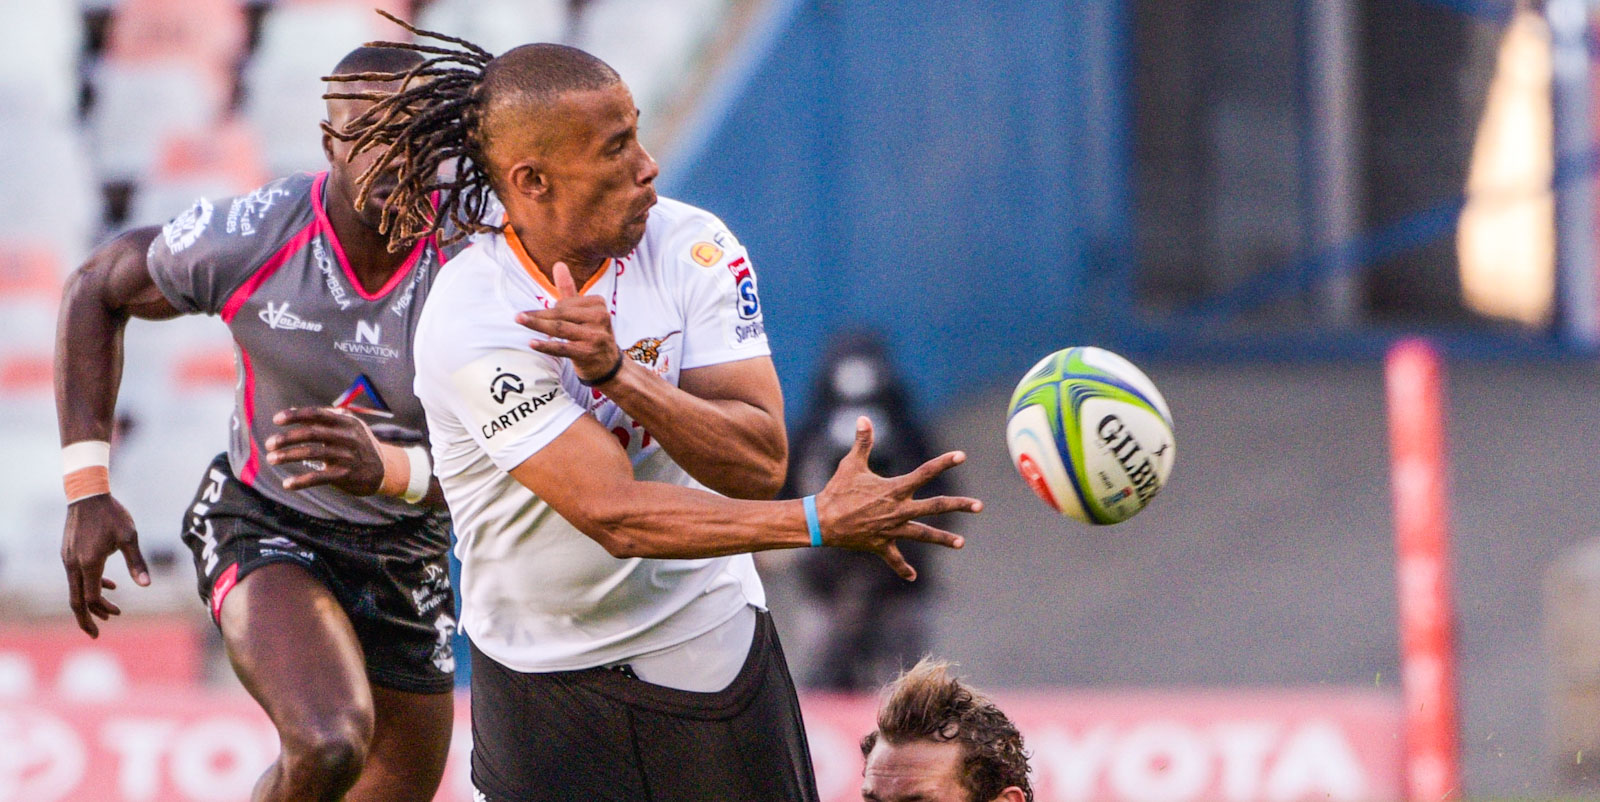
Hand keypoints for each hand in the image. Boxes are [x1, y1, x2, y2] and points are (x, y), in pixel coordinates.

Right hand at [61, 494, 148, 637]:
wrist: (87, 494)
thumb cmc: (112, 515)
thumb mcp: (129, 538)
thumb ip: (137, 563)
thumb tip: (146, 586)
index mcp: (88, 563)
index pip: (90, 597)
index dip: (103, 609)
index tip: (117, 614)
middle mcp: (73, 564)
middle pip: (75, 600)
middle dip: (86, 618)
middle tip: (96, 634)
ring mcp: (68, 558)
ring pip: (75, 588)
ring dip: (90, 601)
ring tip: (110, 609)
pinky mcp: (68, 552)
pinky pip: (76, 576)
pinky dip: (90, 584)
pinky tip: (109, 584)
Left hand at [266, 407, 383, 494]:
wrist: (383, 470)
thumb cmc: (357, 445)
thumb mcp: (347, 427)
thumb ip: (322, 419)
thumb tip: (290, 410)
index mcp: (346, 422)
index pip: (317, 414)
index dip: (296, 415)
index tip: (276, 420)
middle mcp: (348, 437)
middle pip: (312, 433)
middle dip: (287, 438)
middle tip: (268, 444)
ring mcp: (347, 456)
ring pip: (312, 453)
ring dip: (288, 456)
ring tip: (272, 459)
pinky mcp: (345, 475)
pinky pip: (319, 477)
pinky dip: (301, 481)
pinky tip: (287, 484)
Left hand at [516, 261, 623, 382]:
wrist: (608, 365)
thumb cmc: (592, 334)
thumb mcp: (583, 312)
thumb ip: (569, 289)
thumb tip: (558, 264)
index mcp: (598, 303)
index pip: (566, 303)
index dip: (550, 310)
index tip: (541, 318)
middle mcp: (600, 317)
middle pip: (562, 314)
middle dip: (539, 315)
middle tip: (518, 316)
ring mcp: (596, 336)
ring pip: (560, 328)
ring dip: (537, 325)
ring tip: (520, 320)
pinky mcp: (588, 353)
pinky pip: (563, 348)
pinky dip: (546, 345)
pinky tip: (532, 342)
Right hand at [814, 417, 982, 580]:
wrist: (823, 521)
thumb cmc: (837, 490)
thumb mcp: (851, 464)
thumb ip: (862, 442)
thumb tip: (863, 418)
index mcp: (895, 489)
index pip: (925, 472)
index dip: (944, 462)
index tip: (962, 456)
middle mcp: (899, 510)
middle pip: (936, 506)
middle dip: (959, 505)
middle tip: (979, 506)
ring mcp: (892, 529)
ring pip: (923, 534)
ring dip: (943, 539)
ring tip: (961, 543)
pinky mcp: (881, 544)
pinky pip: (894, 559)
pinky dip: (902, 568)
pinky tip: (912, 577)